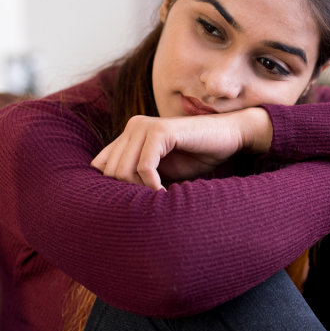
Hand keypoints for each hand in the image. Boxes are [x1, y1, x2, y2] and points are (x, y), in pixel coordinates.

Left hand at [92, 108, 272, 188]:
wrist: (229, 137)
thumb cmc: (197, 157)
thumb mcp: (162, 170)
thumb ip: (139, 178)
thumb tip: (112, 204)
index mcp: (129, 135)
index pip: (100, 166)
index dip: (113, 188)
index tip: (136, 203)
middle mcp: (133, 126)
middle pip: (109, 171)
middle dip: (128, 192)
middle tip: (150, 203)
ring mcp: (145, 126)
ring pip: (124, 170)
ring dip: (140, 191)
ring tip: (159, 199)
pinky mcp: (161, 130)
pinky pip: (145, 166)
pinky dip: (152, 185)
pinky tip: (164, 192)